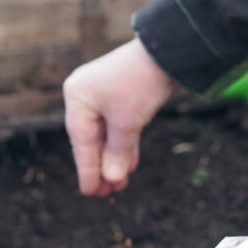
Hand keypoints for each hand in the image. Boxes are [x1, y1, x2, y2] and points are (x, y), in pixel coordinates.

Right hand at [63, 38, 175, 195]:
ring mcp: (107, 96)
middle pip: (93, 139)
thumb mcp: (128, 122)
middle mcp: (88, 95)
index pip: (81, 141)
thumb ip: (118, 151)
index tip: (91, 193)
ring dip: (115, 159)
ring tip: (120, 185)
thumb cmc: (142, 83)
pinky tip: (129, 166)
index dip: (87, 169)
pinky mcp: (126, 97)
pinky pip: (122, 127)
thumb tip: (112, 178)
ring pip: (109, 135)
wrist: (169, 52)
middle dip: (103, 167)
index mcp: (78, 97)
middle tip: (108, 194)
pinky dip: (125, 146)